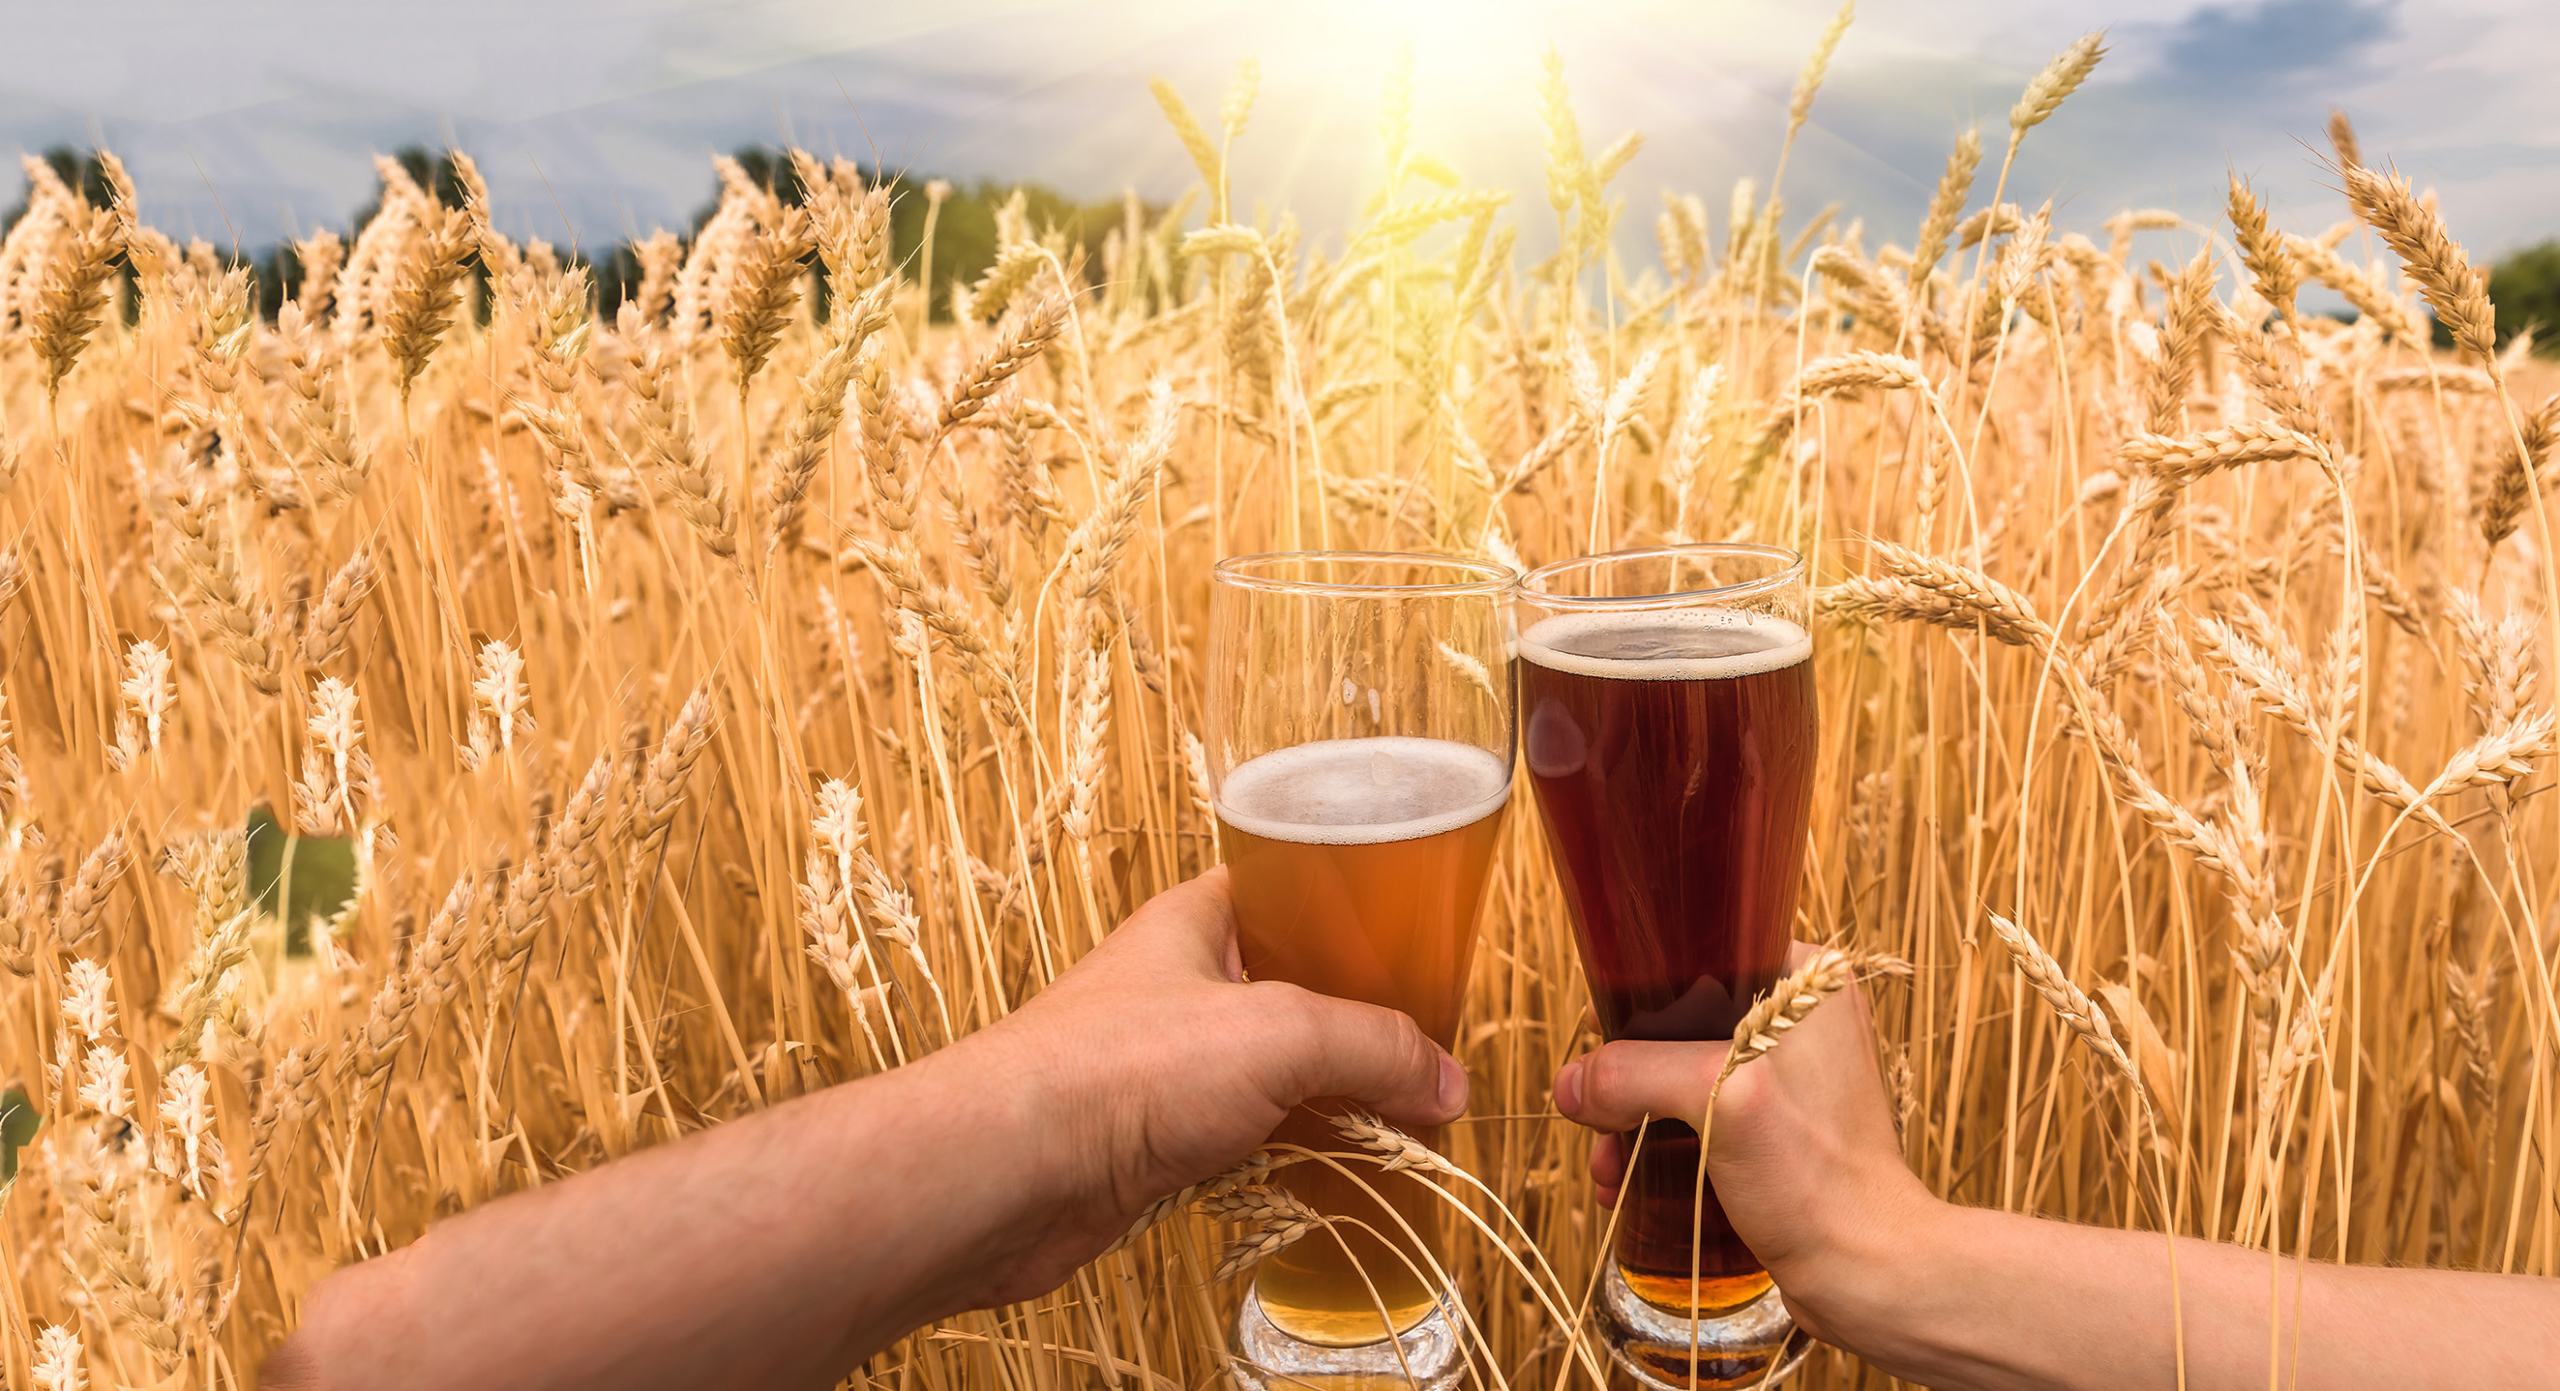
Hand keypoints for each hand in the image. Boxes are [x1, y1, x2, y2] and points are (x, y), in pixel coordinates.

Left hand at [942, 866, 1467, 1310]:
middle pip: (1291, 986)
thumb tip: (1446, 1081)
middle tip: (1426, 1044)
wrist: (1013, 1171)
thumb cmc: (1119, 1070)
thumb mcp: (1279, 1033)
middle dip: (1356, 1019)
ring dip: (1328, 1093)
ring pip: (1271, 1068)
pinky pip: (1245, 1134)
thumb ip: (1374, 1047)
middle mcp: (1179, 982)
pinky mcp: (1156, 1137)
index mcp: (1198, 920)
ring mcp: (1166, 1062)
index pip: (1289, 888)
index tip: (1417, 938)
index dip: (1353, 908)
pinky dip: (1292, 1150)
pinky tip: (1338, 1167)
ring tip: (1403, 1112)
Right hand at [1549, 944, 1939, 1349]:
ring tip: (1604, 1164)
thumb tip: (1569, 1086)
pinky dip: (1662, 1142)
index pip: (1701, 960)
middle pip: (1683, 1023)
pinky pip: (1703, 1117)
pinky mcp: (1782, 1131)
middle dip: (1629, 1072)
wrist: (1868, 1273)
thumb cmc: (1815, 1176)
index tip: (1595, 1031)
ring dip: (1636, 1115)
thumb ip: (1633, 1074)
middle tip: (1591, 1110)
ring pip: (1686, 1075)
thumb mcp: (1717, 1098)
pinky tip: (1625, 1180)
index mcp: (1808, 984)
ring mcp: (1793, 1079)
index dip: (1639, 993)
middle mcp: (1803, 1023)